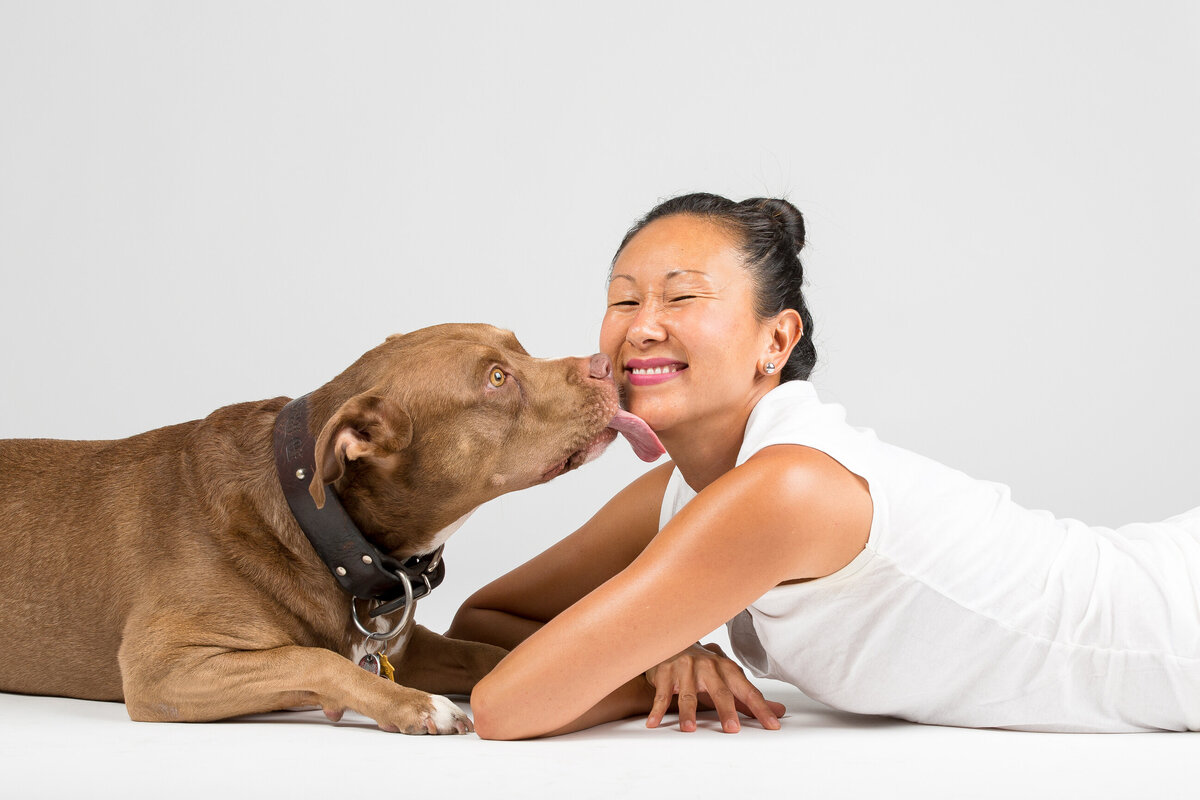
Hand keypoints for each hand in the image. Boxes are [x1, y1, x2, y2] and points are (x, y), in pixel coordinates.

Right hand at [643, 642, 783, 732]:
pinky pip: (662, 694)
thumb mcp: (727, 680)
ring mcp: (685, 668)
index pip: (747, 691)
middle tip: (732, 728)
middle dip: (726, 709)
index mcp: (726, 669)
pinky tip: (654, 723)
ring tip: (689, 729)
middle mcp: (707, 666)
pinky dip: (657, 709)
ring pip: (688, 693)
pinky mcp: (664, 672)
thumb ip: (750, 699)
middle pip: (719, 690)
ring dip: (687, 712)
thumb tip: (779, 712)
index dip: (760, 709)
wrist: (673, 641)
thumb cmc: (703, 667)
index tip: (772, 725)